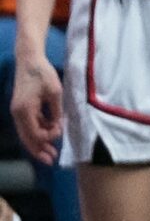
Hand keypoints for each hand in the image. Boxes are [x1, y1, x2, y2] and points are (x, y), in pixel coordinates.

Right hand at [11, 51, 60, 166]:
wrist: (29, 60)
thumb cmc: (42, 74)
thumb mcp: (55, 93)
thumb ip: (55, 111)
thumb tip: (57, 126)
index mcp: (24, 111)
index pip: (34, 133)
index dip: (48, 137)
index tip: (60, 130)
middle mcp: (18, 114)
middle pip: (27, 138)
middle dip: (39, 150)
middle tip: (51, 160)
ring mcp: (18, 111)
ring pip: (27, 133)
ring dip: (39, 142)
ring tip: (51, 152)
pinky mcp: (22, 108)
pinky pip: (29, 125)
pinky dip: (38, 131)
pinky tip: (50, 134)